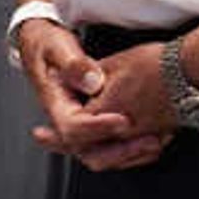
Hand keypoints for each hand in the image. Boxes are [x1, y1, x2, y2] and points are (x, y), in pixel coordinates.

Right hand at [16, 19, 166, 170]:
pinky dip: (132, 148)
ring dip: (130, 153)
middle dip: (121, 150)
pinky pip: (110, 146)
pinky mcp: (93, 124)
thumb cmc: (47, 45)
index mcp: (55, 104)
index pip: (72, 128)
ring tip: (158, 141)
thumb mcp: (56, 47)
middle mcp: (66, 120)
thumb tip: (92, 82)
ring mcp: (80, 125)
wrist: (40, 44)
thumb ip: (74, 65)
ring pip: (101, 154)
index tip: (124, 120)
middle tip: (150, 140)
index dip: (99, 127)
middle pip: (88, 151)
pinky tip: (155, 139)